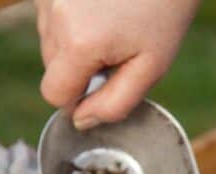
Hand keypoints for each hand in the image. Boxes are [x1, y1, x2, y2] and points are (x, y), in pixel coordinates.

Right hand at [36, 0, 199, 129]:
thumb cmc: (165, 8)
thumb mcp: (152, 66)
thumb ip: (115, 103)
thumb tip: (81, 120)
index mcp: (78, 44)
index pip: (54, 94)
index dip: (79, 96)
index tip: (105, 79)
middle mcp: (54, 15)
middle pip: (51, 66)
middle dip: (80, 64)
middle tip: (117, 43)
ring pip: (50, 39)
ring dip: (75, 39)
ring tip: (111, 18)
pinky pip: (50, 13)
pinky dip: (71, 16)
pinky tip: (99, 3)